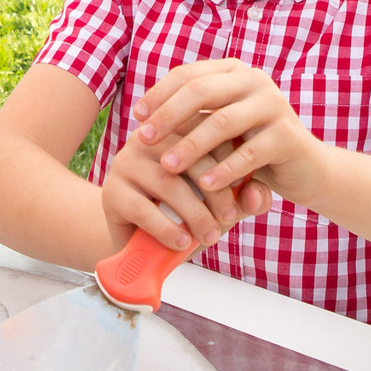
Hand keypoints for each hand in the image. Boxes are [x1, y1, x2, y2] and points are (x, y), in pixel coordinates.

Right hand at [100, 122, 273, 255]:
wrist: (139, 240)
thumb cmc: (184, 214)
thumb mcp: (220, 204)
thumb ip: (244, 199)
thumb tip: (257, 196)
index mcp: (177, 127)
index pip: (208, 131)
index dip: (231, 159)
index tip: (244, 188)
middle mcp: (150, 137)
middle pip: (189, 155)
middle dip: (215, 190)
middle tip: (230, 219)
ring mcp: (127, 162)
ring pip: (168, 182)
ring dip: (194, 213)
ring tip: (210, 236)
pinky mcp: (112, 191)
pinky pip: (143, 209)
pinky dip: (167, 228)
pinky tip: (183, 243)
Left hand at [135, 57, 320, 199]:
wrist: (306, 169)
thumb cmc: (250, 147)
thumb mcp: (219, 126)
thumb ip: (192, 115)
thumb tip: (140, 117)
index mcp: (233, 72)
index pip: (188, 75)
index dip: (159, 94)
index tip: (136, 116)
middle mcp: (254, 80)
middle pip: (200, 91)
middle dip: (167, 116)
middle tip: (142, 139)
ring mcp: (273, 105)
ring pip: (222, 122)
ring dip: (191, 145)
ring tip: (167, 166)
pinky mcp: (288, 136)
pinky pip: (249, 153)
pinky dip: (224, 170)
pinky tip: (204, 186)